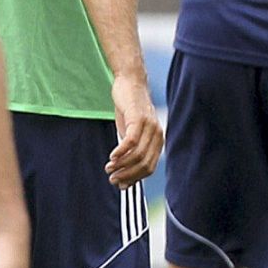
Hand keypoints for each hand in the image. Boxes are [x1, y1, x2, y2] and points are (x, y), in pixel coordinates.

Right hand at [104, 71, 162, 188]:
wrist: (130, 83)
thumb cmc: (129, 111)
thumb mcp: (131, 134)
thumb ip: (130, 153)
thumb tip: (123, 180)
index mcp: (158, 141)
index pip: (149, 168)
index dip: (134, 178)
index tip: (120, 185)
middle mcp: (157, 135)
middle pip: (144, 164)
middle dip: (127, 175)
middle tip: (112, 179)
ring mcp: (150, 127)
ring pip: (137, 155)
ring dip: (122, 165)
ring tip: (109, 169)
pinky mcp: (139, 119)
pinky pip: (130, 142)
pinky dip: (121, 152)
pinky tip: (112, 157)